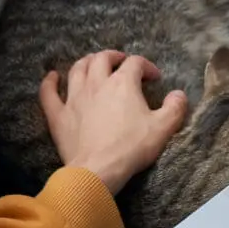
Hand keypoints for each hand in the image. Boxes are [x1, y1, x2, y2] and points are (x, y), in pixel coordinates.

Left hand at [39, 50, 187, 193]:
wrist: (98, 170)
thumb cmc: (131, 148)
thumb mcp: (163, 128)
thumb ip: (175, 108)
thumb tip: (179, 94)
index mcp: (123, 83)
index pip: (135, 63)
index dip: (146, 66)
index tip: (154, 78)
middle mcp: (97, 83)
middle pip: (102, 59)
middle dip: (114, 57)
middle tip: (122, 63)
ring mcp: (74, 98)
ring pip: (77, 69)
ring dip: (86, 62)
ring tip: (92, 64)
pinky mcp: (59, 116)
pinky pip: (49, 93)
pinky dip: (49, 83)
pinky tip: (51, 77)